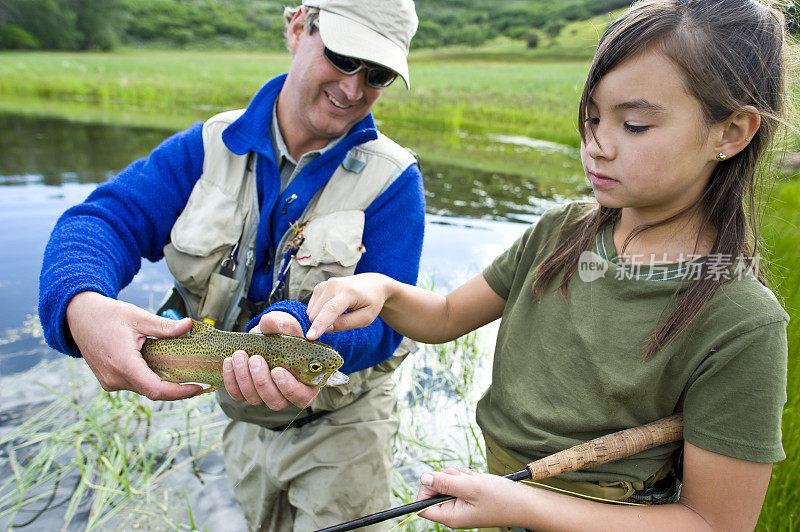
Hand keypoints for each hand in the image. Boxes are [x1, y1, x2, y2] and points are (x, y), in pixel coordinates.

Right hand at [66, 291, 203, 400]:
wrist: (78, 317)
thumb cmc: (107, 315)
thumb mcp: (139, 317)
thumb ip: (164, 326)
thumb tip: (189, 325)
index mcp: (123, 364)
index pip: (156, 389)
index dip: (179, 393)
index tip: (198, 388)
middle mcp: (114, 378)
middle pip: (152, 391)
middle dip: (176, 389)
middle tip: (198, 380)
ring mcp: (109, 382)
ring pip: (143, 389)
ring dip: (163, 383)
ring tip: (184, 373)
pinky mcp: (108, 381)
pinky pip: (134, 384)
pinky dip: (150, 379)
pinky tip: (163, 369)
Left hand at [222, 311, 319, 408]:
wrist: (267, 336)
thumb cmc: (284, 334)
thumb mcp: (287, 326)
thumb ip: (281, 325)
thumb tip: (270, 321)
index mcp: (304, 383)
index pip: (301, 397)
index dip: (289, 388)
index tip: (277, 370)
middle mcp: (286, 395)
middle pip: (275, 401)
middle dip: (262, 381)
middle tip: (255, 359)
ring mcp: (266, 397)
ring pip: (254, 398)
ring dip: (244, 377)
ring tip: (239, 355)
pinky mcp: (247, 394)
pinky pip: (238, 394)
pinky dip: (231, 380)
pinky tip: (229, 362)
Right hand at [306, 273, 390, 339]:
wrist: (372, 284)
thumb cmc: (371, 302)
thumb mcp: (365, 318)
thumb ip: (346, 324)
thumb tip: (326, 328)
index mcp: (349, 292)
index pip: (331, 309)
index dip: (320, 324)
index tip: (310, 337)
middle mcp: (334, 285)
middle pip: (317, 314)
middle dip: (324, 324)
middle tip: (343, 319)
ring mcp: (325, 284)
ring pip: (312, 312)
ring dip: (323, 318)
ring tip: (341, 311)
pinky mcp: (319, 286)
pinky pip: (312, 307)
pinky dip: (321, 312)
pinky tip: (334, 307)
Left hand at [417, 468, 525, 528]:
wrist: (524, 502)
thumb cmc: (500, 498)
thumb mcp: (471, 487)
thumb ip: (445, 483)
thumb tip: (423, 478)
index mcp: (451, 516)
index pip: (422, 505)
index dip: (425, 489)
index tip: (438, 478)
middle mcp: (454, 512)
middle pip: (434, 489)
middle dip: (447, 477)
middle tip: (464, 478)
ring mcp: (461, 504)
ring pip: (447, 482)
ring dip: (459, 475)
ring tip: (475, 480)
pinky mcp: (468, 496)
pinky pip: (459, 481)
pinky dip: (467, 476)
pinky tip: (478, 479)